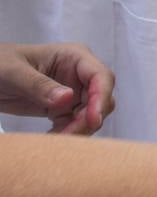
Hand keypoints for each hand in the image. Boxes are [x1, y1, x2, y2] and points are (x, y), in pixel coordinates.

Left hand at [0, 43, 115, 134]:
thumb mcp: (14, 72)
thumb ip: (39, 85)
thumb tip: (68, 97)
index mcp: (74, 57)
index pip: (100, 76)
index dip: (101, 97)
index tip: (93, 119)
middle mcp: (79, 74)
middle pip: (100, 99)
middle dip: (89, 119)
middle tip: (67, 136)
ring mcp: (73, 91)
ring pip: (91, 114)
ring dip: (78, 129)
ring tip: (55, 140)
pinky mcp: (63, 108)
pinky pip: (75, 124)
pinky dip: (67, 134)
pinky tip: (49, 139)